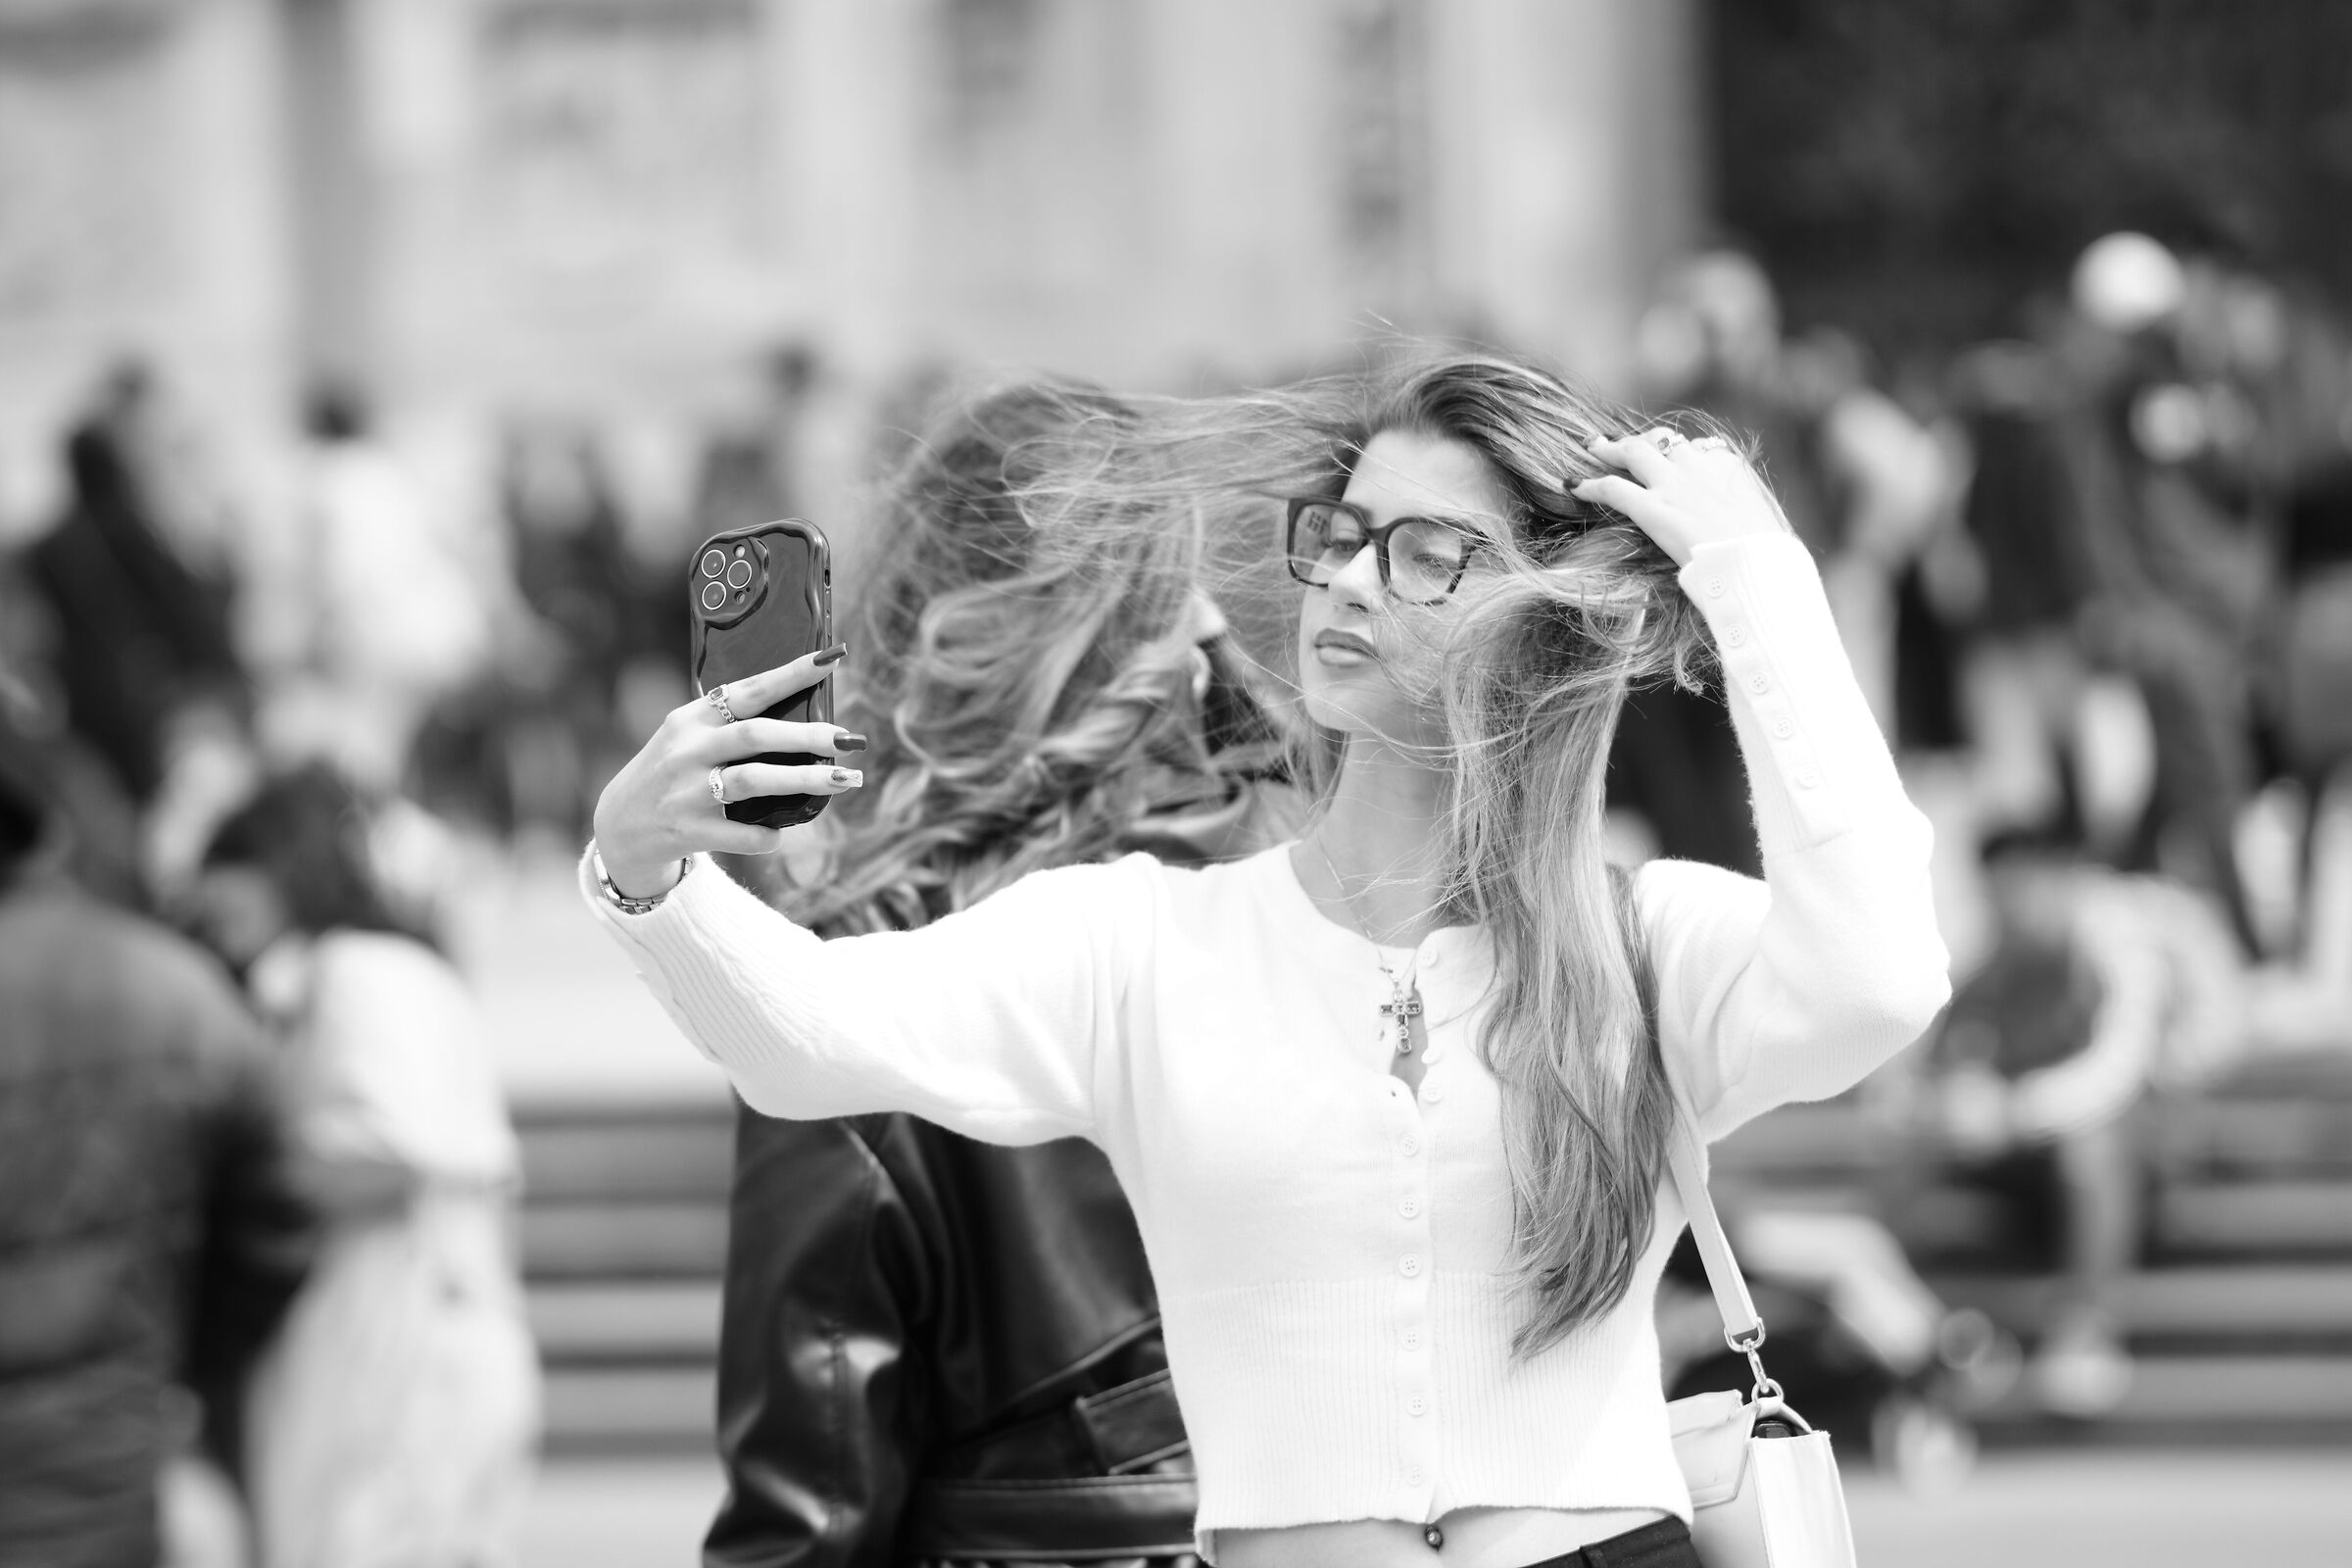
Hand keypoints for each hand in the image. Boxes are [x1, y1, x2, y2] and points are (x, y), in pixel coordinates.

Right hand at [591, 645, 863, 897]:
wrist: (619, 826)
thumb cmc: (672, 774)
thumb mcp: (687, 738)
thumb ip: (731, 726)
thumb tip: (807, 719)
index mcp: (691, 719)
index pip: (747, 690)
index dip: (790, 675)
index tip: (830, 660)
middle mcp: (687, 750)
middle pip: (755, 735)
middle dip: (807, 736)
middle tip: (850, 739)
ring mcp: (686, 792)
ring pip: (752, 781)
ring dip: (803, 780)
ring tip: (844, 779)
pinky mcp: (688, 831)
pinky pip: (740, 835)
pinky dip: (767, 835)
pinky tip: (782, 833)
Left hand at [1570, 428, 1791, 566]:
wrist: (1755, 563)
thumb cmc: (1767, 554)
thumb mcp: (1764, 522)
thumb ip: (1744, 513)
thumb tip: (1739, 525)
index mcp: (1729, 466)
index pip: (1697, 449)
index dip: (1677, 453)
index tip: (1668, 457)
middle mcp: (1699, 465)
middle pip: (1663, 440)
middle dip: (1640, 439)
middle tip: (1621, 441)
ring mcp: (1673, 483)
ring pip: (1633, 452)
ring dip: (1609, 449)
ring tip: (1591, 448)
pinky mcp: (1652, 506)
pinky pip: (1612, 487)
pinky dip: (1589, 484)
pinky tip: (1572, 485)